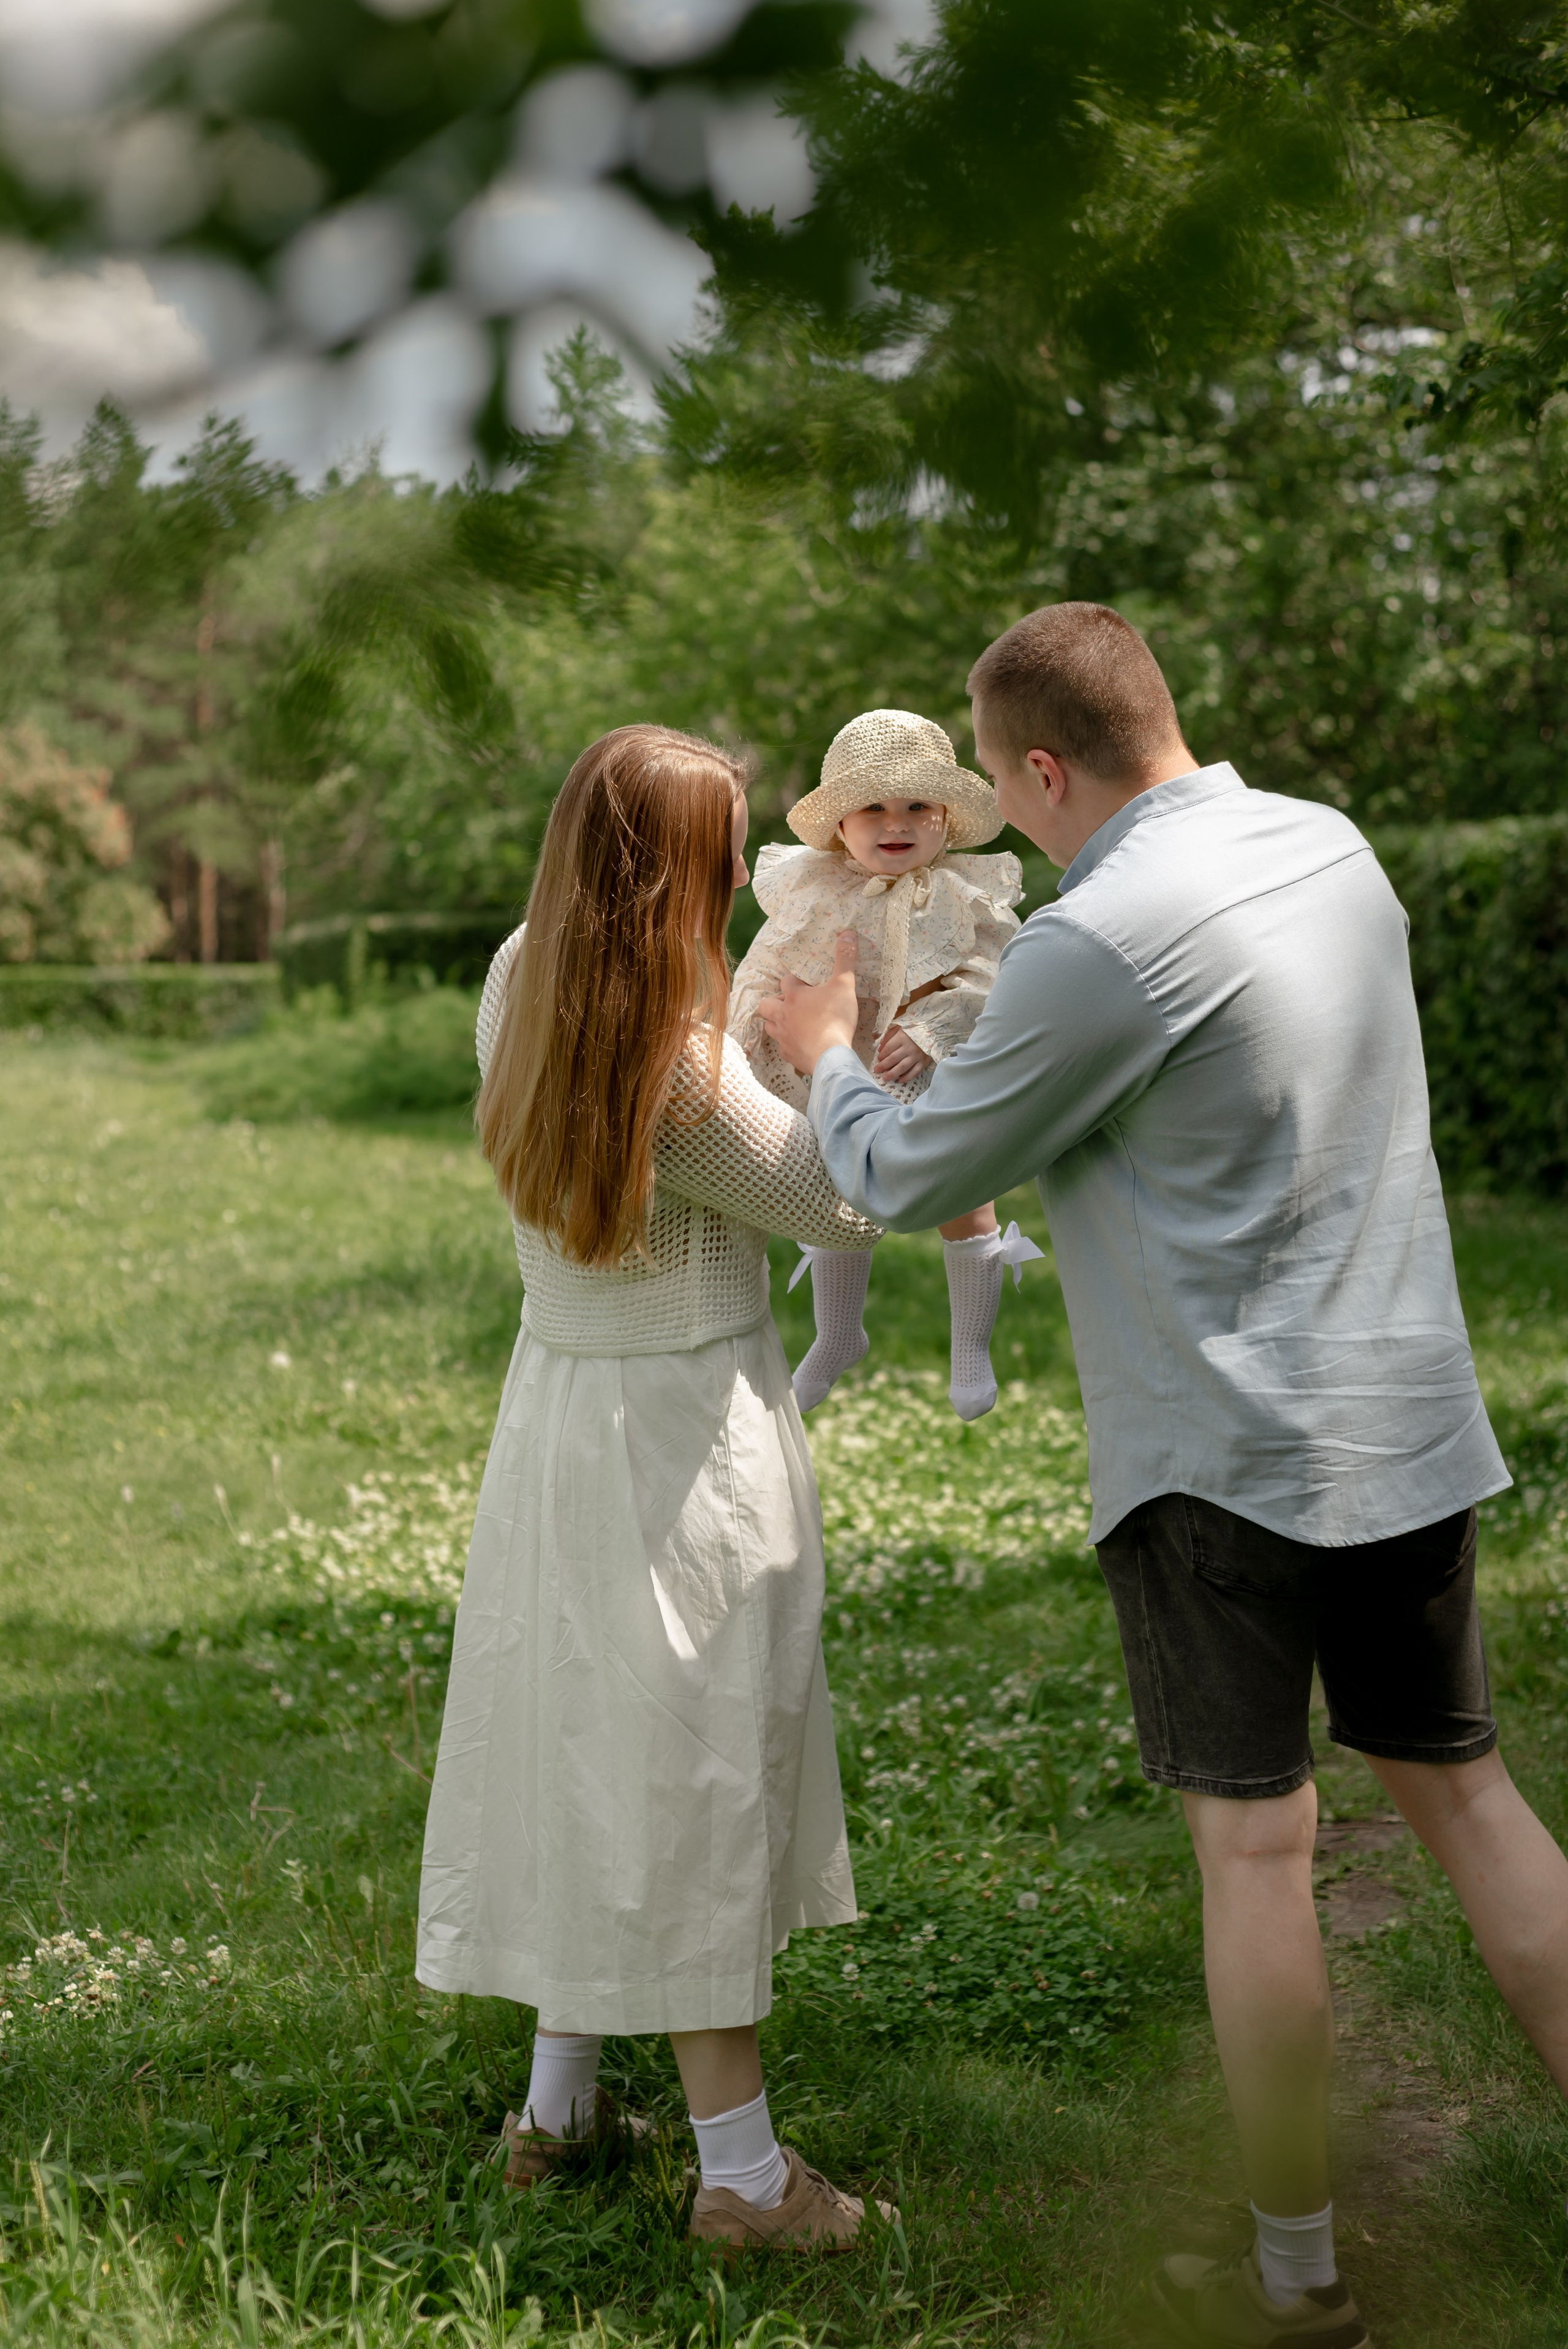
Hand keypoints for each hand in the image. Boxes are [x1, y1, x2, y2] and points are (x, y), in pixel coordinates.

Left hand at [760, 930, 858, 1076]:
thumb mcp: (844, 985)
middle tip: (789, 1003)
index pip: (786, 981)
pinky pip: (782, 1047)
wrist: (830, 1056)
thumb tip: (847, 933)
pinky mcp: (789, 1055)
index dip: (795, 980)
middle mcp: (783, 1015)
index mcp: (794, 996)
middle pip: (766, 1005)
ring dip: (776, 1022)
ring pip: (769, 1026)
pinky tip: (799, 1044)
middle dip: (774, 1002)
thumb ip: (845, 959)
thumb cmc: (835, 1018)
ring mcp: (783, 1036)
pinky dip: (788, 1044)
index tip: (805, 983)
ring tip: (790, 1022)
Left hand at [873, 1024, 933, 1083]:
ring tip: (885, 1078)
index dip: (881, 1055)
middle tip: (876, 1071)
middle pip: (893, 1059)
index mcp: (902, 1037)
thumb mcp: (899, 1027)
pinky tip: (899, 1080)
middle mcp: (909, 1048)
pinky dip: (907, 1078)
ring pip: (902, 1067)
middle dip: (883, 1066)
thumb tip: (879, 1050)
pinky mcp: (924, 1062)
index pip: (888, 1049)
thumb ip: (888, 1037)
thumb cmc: (913, 1029)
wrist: (932, 1030)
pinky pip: (914, 1072)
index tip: (878, 1059)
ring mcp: (917, 1056)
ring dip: (892, 1074)